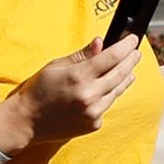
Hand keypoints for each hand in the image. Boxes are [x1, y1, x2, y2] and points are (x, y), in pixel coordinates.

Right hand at [21, 34, 139, 142]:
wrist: (27, 121)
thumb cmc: (39, 90)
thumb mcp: (57, 66)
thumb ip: (82, 55)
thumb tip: (101, 43)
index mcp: (79, 76)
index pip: (112, 57)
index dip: (126, 46)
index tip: (133, 40)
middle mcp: (89, 95)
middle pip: (120, 73)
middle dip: (131, 60)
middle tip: (136, 53)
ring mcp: (93, 112)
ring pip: (117, 91)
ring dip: (124, 78)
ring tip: (129, 71)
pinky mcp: (94, 124)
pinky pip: (107, 106)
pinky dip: (108, 96)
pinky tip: (107, 90)